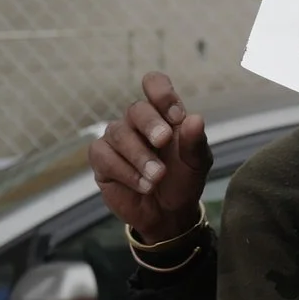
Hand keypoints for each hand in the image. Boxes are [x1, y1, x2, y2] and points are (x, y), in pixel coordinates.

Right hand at [91, 72, 211, 242]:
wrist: (168, 215)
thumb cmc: (183, 181)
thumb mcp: (196, 164)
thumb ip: (195, 142)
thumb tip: (196, 118)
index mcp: (163, 114)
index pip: (154, 84)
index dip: (162, 93)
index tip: (176, 116)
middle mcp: (137, 122)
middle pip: (136, 108)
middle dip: (150, 124)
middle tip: (164, 141)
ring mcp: (117, 139)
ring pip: (118, 133)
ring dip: (140, 156)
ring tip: (157, 177)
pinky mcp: (102, 160)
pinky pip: (104, 155)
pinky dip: (125, 171)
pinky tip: (143, 186)